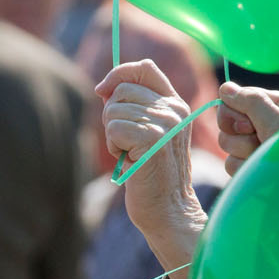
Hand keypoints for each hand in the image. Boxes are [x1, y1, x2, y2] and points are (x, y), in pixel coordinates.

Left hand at [96, 60, 205, 242]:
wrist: (168, 210)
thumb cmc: (152, 175)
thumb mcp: (149, 134)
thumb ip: (135, 107)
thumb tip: (103, 88)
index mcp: (176, 104)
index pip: (143, 68)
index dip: (118, 74)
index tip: (103, 91)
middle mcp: (174, 109)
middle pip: (121, 90)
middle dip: (112, 116)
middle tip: (125, 143)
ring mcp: (165, 123)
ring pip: (113, 110)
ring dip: (112, 135)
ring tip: (130, 154)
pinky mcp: (152, 138)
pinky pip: (113, 128)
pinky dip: (113, 146)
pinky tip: (128, 160)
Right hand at [218, 81, 278, 175]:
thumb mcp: (277, 121)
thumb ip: (251, 102)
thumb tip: (226, 88)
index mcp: (273, 104)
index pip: (236, 97)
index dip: (236, 111)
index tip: (250, 124)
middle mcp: (263, 122)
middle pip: (227, 120)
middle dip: (239, 133)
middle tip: (259, 139)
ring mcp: (255, 145)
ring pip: (226, 142)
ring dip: (243, 150)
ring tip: (265, 156)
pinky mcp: (250, 165)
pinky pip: (231, 163)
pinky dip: (244, 167)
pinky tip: (260, 170)